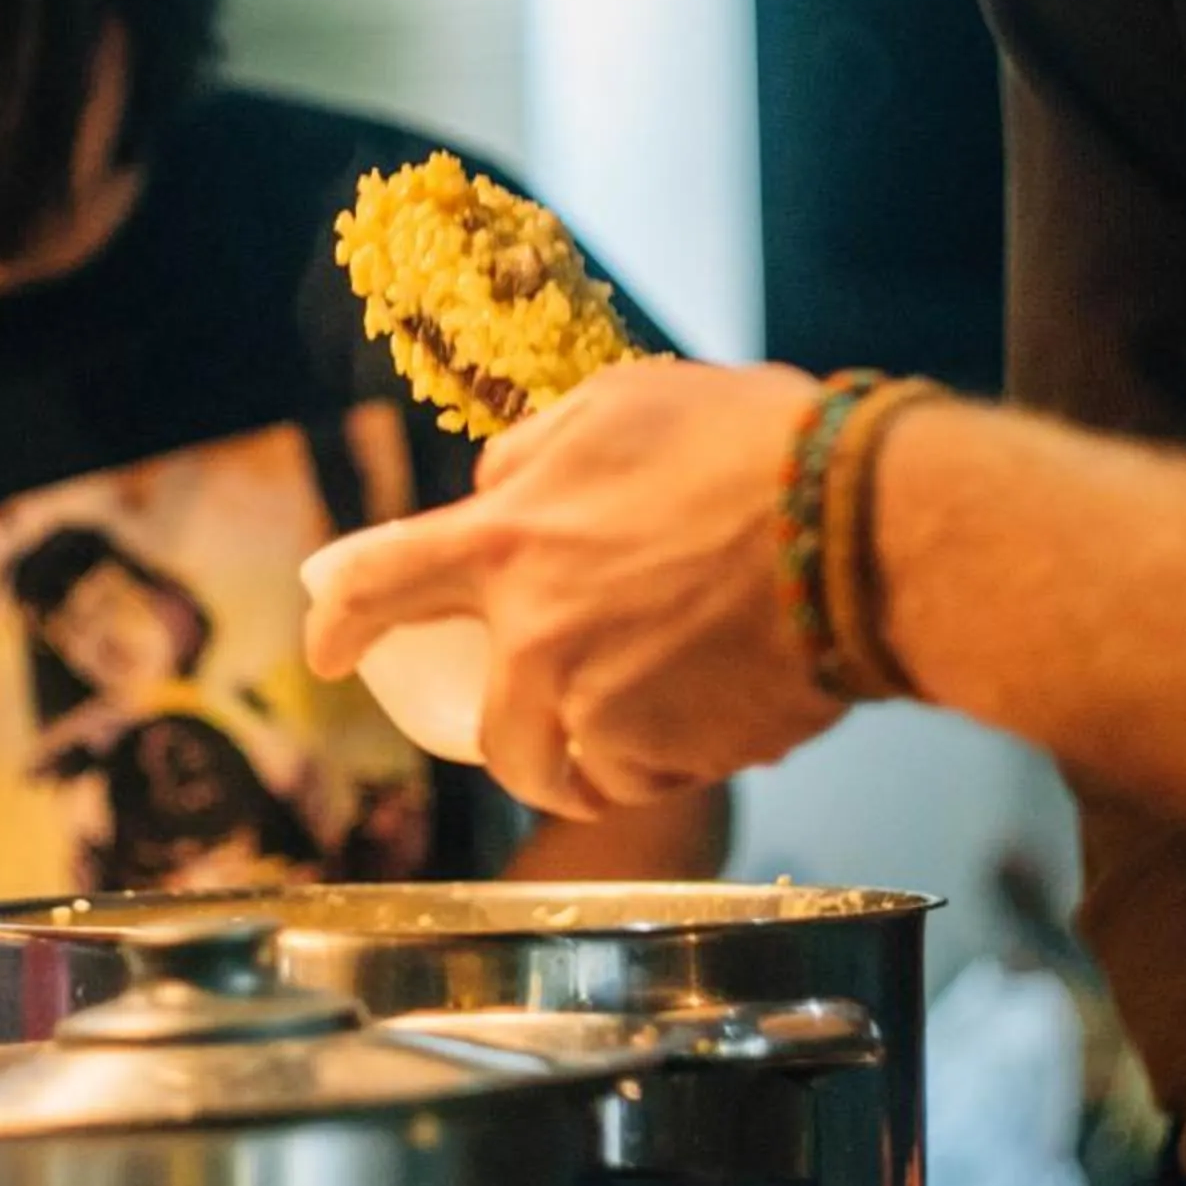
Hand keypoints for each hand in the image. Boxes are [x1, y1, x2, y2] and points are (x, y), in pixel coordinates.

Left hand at [303, 360, 841, 817]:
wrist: (861, 528)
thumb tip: (495, 490)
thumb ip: (538, 456)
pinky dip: (678, 762)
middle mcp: (536, 636)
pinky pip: (648, 781)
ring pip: (570, 766)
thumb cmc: (756, 448)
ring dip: (600, 758)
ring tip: (665, 723)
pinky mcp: (662, 758)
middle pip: (492, 728)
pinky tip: (727, 713)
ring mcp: (596, 706)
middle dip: (521, 734)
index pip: (378, 584)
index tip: (324, 647)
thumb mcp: (623, 405)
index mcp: (509, 539)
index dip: (340, 619)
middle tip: (564, 723)